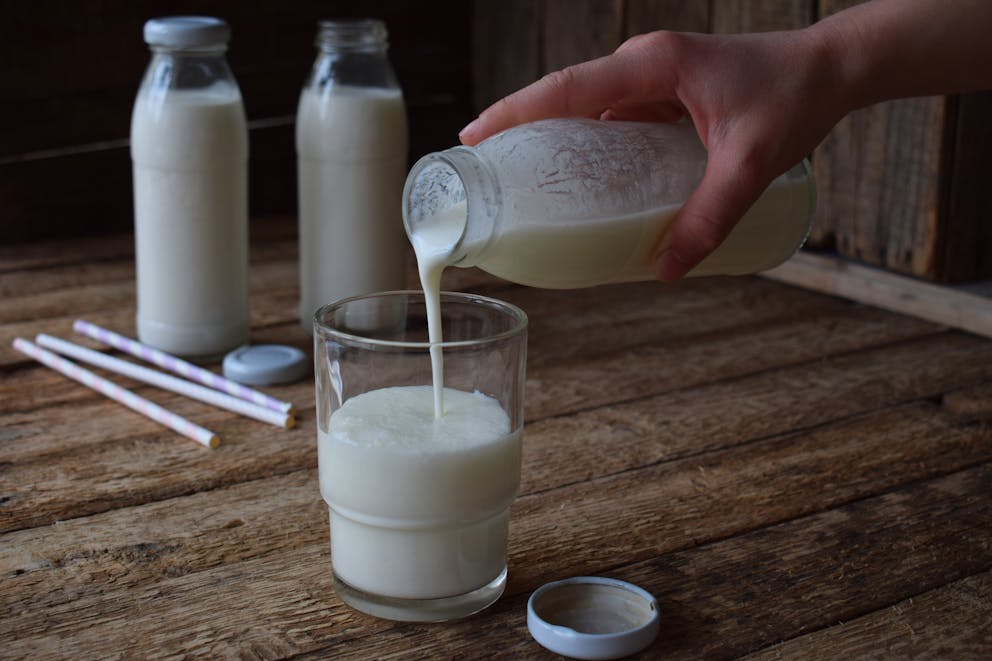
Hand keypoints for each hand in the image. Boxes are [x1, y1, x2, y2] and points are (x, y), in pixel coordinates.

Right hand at [459, 28, 847, 280]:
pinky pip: (608, 115)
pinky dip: (584, 141)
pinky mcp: (661, 91)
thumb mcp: (751, 164)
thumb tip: (666, 269)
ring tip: (518, 179)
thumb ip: (710, 218)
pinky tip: (577, 176)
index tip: (472, 136)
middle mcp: (643, 64)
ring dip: (549, 135)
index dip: (515, 112)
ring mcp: (650, 76)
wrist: (830, 68)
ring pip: (583, 106)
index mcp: (653, 66)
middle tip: (483, 170)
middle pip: (563, 94)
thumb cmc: (794, 99)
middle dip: (518, 127)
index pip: (567, 88)